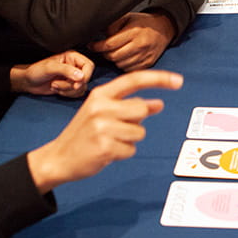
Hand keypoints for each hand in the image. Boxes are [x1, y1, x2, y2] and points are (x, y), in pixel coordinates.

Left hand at [11, 51, 94, 97]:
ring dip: (68, 90)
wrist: (28, 82)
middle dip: (72, 85)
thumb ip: (66, 70)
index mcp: (72, 57)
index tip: (76, 83)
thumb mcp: (50, 68)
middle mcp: (75, 66)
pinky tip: (57, 89)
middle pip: (86, 78)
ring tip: (54, 85)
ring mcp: (73, 77)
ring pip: (82, 87)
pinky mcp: (70, 87)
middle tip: (58, 84)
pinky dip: (68, 94)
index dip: (85, 75)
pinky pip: (77, 93)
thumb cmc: (36, 71)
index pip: (89, 66)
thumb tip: (81, 76)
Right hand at [26, 70, 182, 192]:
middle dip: (137, 123)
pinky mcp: (104, 147)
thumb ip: (130, 107)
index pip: (134, 79)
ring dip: (129, 140)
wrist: (59, 158)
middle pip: (141, 109)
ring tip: (109, 141)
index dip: (159, 79)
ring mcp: (101, 127)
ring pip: (139, 132)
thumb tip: (158, 104)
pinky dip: (123, 153)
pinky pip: (131, 150)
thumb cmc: (85, 134)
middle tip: (117, 130)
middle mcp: (100, 106)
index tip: (178, 81)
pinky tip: (106, 152)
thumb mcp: (104, 113)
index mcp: (100, 94)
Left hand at [89, 12, 175, 70]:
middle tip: (102, 49)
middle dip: (104, 53)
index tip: (91, 45)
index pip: (110, 44)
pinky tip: (124, 57)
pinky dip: (123, 65)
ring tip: (114, 52)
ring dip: (114, 59)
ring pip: (120, 64)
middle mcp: (140, 45)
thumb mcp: (127, 17)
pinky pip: (128, 69)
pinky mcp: (148, 64)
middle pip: (114, 56)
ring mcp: (145, 56)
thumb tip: (98, 34)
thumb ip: (113, 25)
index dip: (97, 46)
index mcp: (134, 32)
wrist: (163, 30)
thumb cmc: (142, 23)